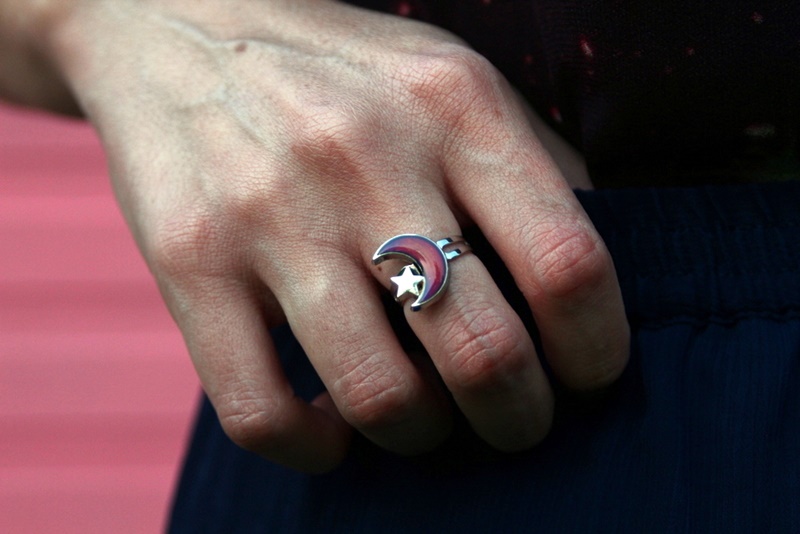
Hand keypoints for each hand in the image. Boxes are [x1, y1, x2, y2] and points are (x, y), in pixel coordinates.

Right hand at [48, 0, 628, 471]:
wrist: (179, 28)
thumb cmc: (340, 73)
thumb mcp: (450, 80)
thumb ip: (528, 170)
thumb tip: (581, 283)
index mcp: (454, 109)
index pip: (568, 263)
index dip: (597, 349)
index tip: (586, 373)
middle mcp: (365, 159)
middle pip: (484, 352)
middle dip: (520, 419)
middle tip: (514, 418)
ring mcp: (270, 215)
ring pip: (381, 399)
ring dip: (421, 434)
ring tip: (420, 415)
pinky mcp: (191, 263)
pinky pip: (262, 412)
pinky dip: (314, 448)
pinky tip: (332, 425)